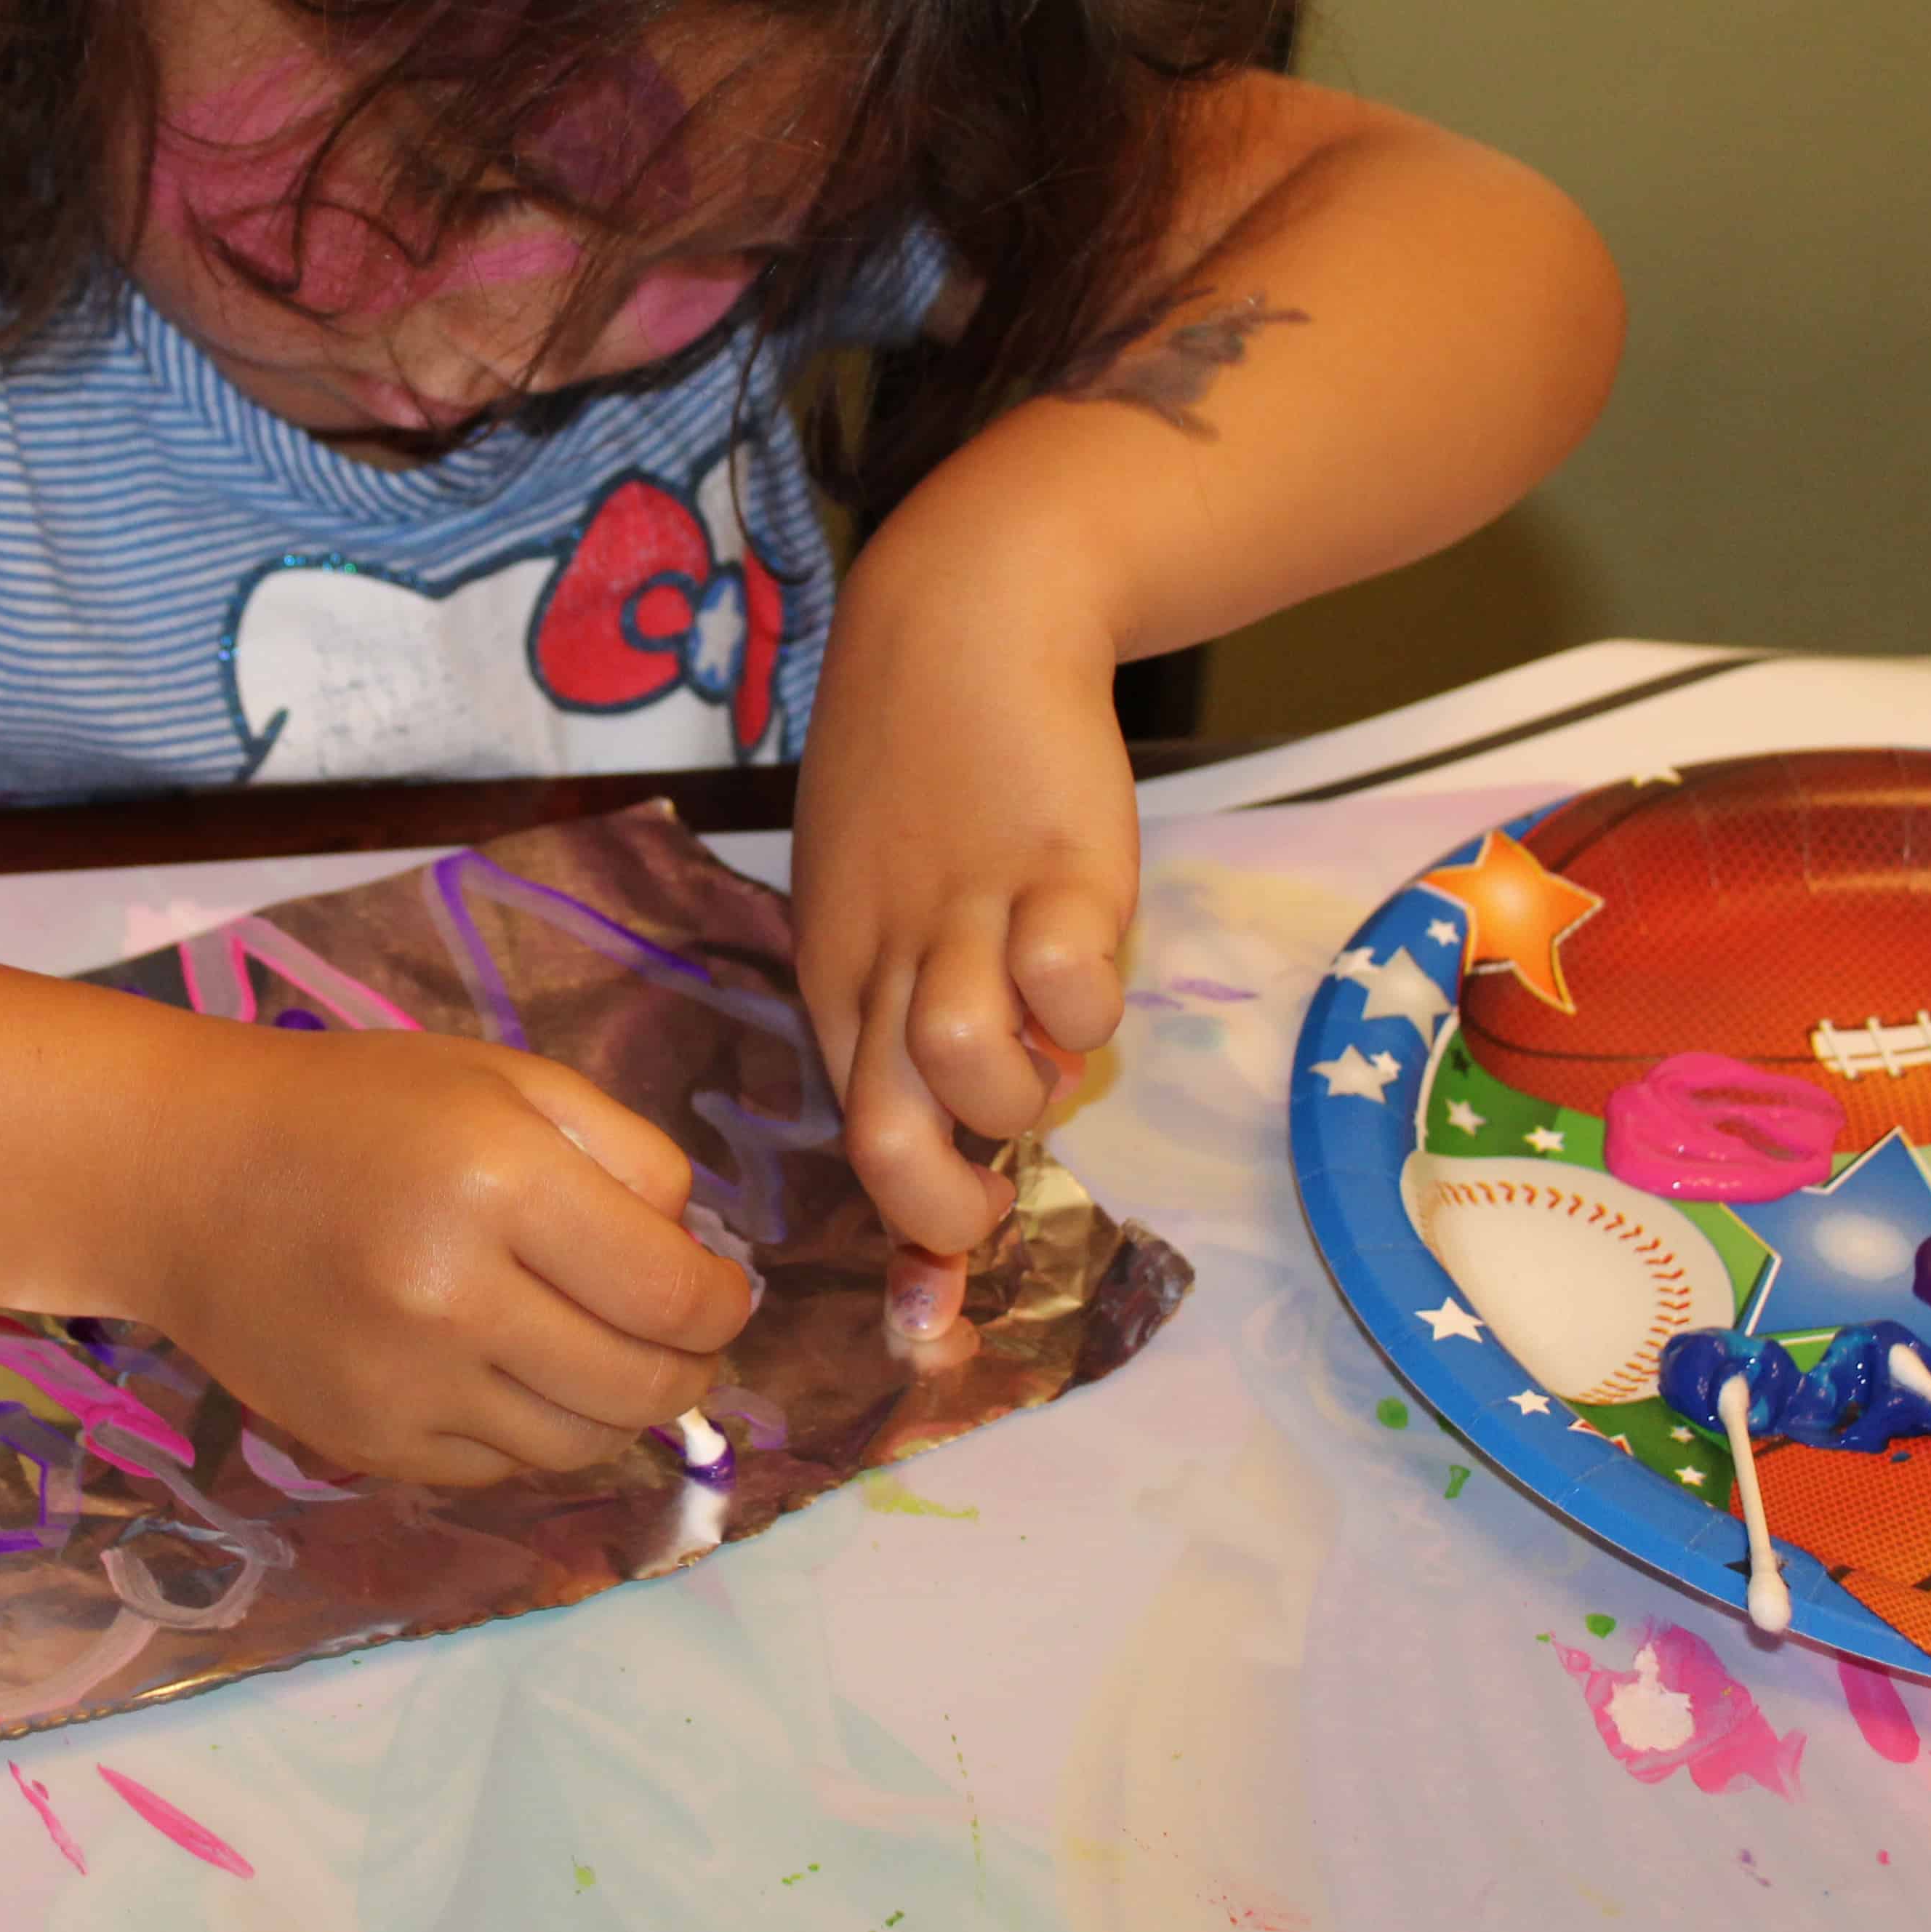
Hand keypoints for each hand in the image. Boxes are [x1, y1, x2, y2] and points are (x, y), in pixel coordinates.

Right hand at [140, 1028, 752, 1485]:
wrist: (186, 1177)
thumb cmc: (358, 1109)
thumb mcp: (506, 1080)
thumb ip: (626, 1155)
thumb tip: (697, 1255)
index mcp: (499, 1183)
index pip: (670, 1293)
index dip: (722, 1304)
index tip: (722, 1293)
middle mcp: (452, 1297)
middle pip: (639, 1385)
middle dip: (690, 1366)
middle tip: (687, 1340)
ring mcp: (403, 1385)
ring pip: (580, 1443)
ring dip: (617, 1409)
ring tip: (603, 1357)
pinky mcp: (366, 1444)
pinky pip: (501, 1469)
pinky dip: (532, 1432)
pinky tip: (512, 1375)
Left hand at [793, 521, 1135, 1330]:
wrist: (959, 618)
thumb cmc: (922, 775)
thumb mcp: (879, 901)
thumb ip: (904, 1016)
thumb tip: (951, 1152)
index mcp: (839, 976)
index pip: (850, 1137)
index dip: (899, 1235)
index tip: (932, 1313)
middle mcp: (887, 960)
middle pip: (884, 1135)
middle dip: (942, 1211)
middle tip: (994, 1201)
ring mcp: (969, 914)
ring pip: (963, 1067)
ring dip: (1025, 1094)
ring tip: (1053, 1046)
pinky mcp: (1058, 866)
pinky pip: (1067, 981)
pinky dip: (1089, 1008)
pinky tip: (1092, 971)